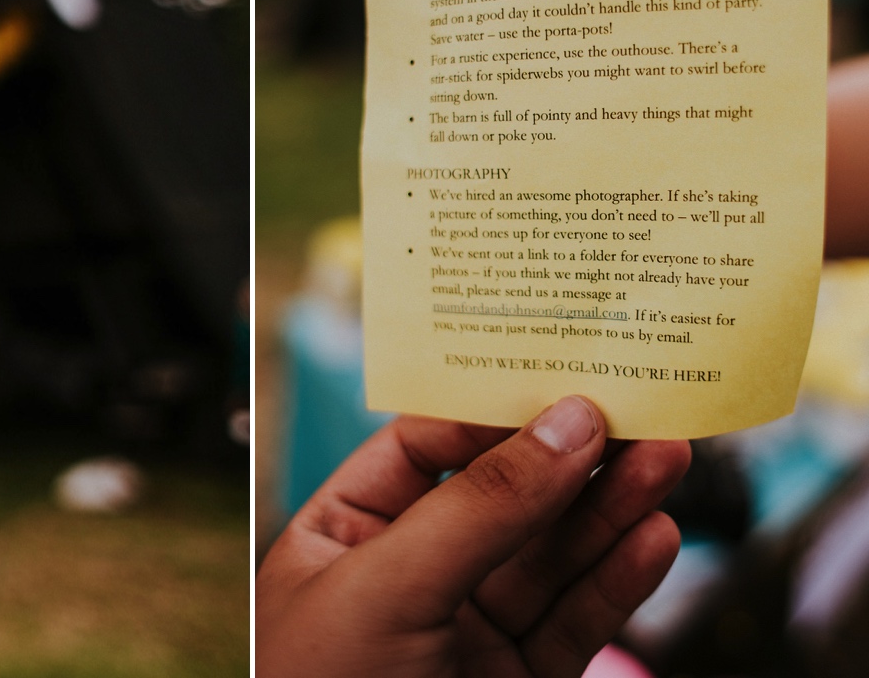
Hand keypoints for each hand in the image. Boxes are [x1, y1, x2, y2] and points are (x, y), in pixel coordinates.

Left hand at [257, 396, 690, 676]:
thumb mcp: (387, 587)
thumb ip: (479, 506)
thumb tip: (562, 422)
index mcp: (340, 537)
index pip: (422, 449)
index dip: (491, 410)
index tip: (560, 376)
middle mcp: (405, 576)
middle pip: (502, 496)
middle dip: (570, 456)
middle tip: (640, 408)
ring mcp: (465, 630)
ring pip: (550, 555)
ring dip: (609, 508)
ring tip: (667, 459)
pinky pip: (576, 618)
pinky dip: (618, 579)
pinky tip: (654, 536)